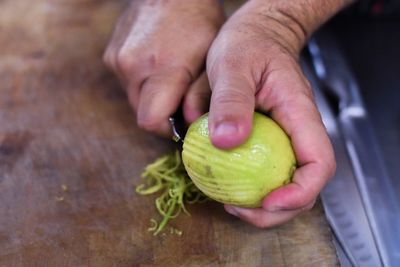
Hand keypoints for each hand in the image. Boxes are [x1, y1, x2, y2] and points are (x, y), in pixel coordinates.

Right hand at [103, 0, 223, 135]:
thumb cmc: (199, 22)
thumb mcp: (211, 60)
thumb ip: (200, 96)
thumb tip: (189, 125)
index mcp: (162, 68)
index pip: (151, 122)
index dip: (168, 129)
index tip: (182, 122)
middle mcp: (132, 67)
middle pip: (141, 114)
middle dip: (161, 114)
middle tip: (180, 101)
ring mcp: (117, 60)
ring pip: (133, 100)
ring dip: (150, 99)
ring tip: (169, 80)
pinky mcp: (110, 56)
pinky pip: (126, 84)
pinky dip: (141, 84)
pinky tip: (156, 68)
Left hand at [206, 0, 340, 226]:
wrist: (256, 35)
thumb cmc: (250, 44)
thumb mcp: (233, 65)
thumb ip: (230, 100)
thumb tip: (227, 142)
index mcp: (300, 115)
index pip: (319, 163)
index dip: (300, 192)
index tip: (268, 202)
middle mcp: (296, 132)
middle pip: (303, 184)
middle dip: (275, 210)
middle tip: (237, 210)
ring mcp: (281, 138)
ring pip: (281, 182)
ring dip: (259, 204)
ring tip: (229, 204)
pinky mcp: (264, 139)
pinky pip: (260, 170)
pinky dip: (244, 185)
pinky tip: (221, 184)